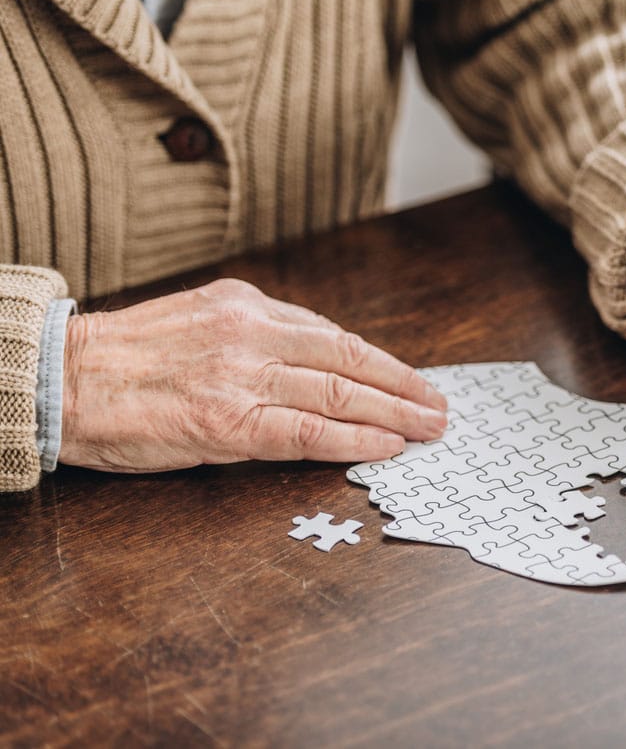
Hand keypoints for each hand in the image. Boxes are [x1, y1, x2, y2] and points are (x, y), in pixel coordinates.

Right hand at [60, 279, 446, 472]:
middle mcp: (252, 334)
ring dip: (394, 414)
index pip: (334, 336)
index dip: (382, 362)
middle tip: (438, 405)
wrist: (60, 378)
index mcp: (247, 306)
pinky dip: (354, 439)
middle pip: (350, 361)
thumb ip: (258, 335)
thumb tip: (318, 362)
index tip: (413, 379)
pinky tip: (385, 447)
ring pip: (339, 394)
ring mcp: (242, 376)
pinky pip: (307, 432)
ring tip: (427, 428)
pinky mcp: (227, 421)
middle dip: (404, 386)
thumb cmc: (127, 358)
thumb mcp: (200, 320)